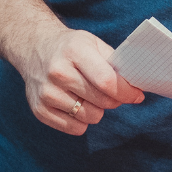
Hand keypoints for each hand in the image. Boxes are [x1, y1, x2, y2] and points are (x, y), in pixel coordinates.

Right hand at [15, 27, 144, 135]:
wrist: (35, 48)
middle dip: (115, 100)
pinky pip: (75, 128)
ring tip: (90, 96)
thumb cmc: (71, 47)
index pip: (107, 81)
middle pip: (101, 101)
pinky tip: (77, 104)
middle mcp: (58, 72)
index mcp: (74, 51)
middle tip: (114, 93)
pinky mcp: (40, 110)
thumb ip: (114, 63)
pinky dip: (82, 120)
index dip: (126, 92)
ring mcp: (47, 93)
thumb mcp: (93, 43)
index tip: (136, 95)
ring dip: (97, 110)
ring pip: (90, 117)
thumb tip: (134, 87)